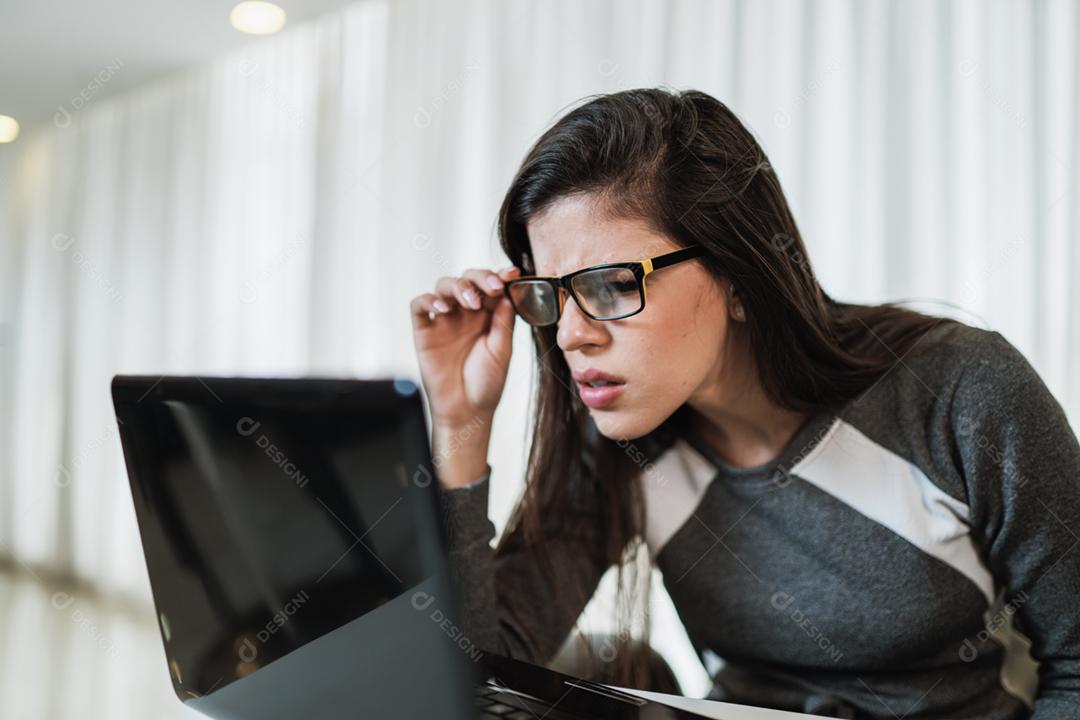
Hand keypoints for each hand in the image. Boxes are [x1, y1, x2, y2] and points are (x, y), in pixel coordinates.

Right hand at [410, 265, 520, 429]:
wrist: (466, 412)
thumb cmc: (486, 383)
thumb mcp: (502, 350)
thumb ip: (504, 321)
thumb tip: (508, 292)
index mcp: (487, 314)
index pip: (491, 285)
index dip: (500, 275)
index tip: (511, 274)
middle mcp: (465, 313)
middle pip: (468, 278)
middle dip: (480, 277)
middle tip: (492, 287)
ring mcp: (444, 320)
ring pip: (444, 285)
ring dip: (459, 286)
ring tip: (470, 301)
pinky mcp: (424, 330)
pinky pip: (420, 305)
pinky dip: (429, 300)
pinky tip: (443, 308)